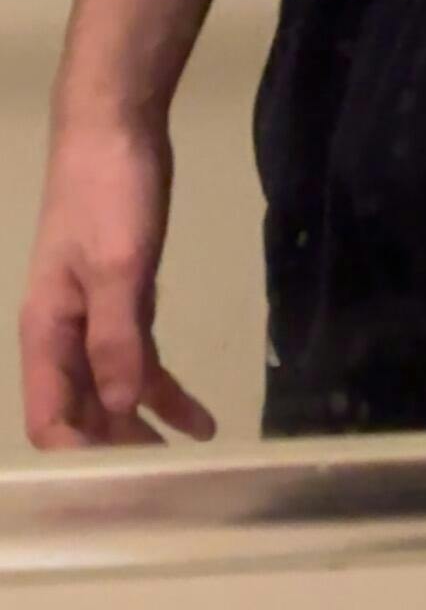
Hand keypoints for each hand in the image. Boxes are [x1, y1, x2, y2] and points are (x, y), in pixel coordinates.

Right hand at [20, 117, 216, 450]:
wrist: (116, 126)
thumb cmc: (108, 193)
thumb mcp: (117, 266)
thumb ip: (117, 337)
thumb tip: (118, 408)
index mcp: (46, 331)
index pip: (50, 419)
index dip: (81, 456)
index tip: (128, 482)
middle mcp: (64, 334)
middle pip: (80, 414)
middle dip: (116, 451)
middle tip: (168, 484)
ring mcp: (93, 316)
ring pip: (112, 391)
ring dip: (143, 426)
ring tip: (189, 461)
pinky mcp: (124, 296)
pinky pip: (138, 359)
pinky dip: (162, 389)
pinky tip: (195, 416)